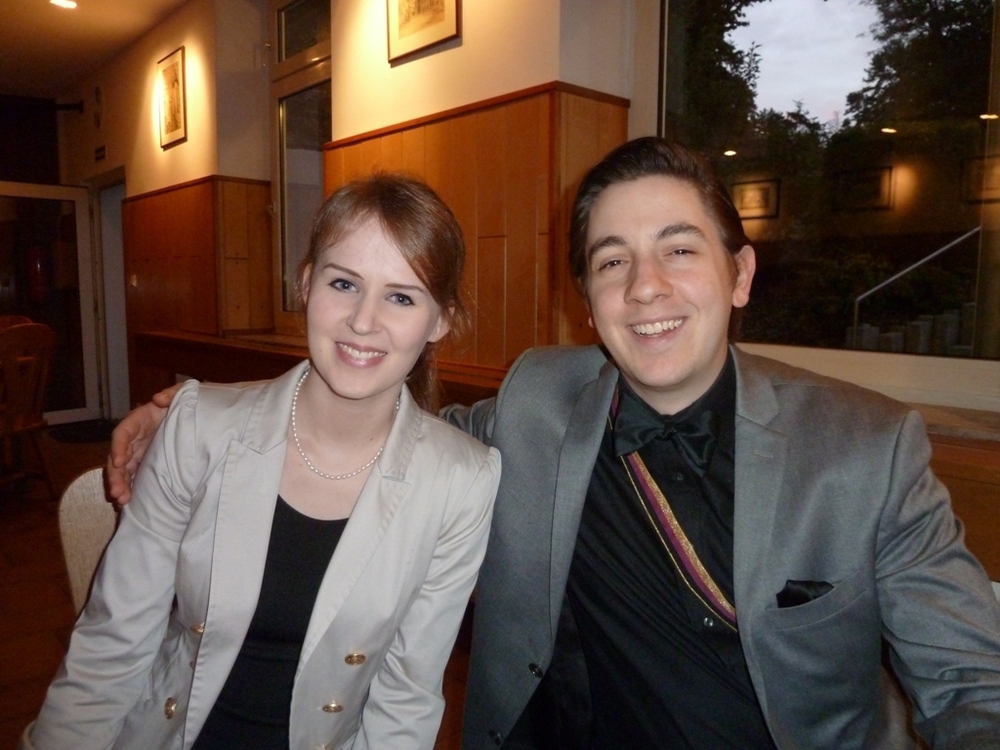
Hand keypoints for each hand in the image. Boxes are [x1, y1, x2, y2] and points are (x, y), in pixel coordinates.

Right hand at [105, 384, 180, 505]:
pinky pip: (134, 475)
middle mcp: (134, 438)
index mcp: (139, 420)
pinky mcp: (146, 461)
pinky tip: (127, 501)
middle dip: (116, 475)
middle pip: (118, 456)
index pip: (123, 433)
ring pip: (123, 470)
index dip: (119, 446)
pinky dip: (129, 487)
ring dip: (120, 485)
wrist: (192, 414)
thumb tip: (159, 399)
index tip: (119, 461)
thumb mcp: (181, 394)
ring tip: (121, 501)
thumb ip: (172, 394)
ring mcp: (138, 451)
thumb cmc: (184, 403)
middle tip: (117, 492)